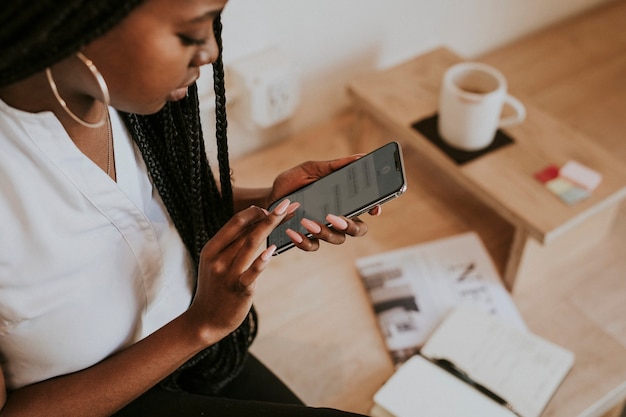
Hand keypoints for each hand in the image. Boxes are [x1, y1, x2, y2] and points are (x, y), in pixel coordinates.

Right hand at [185, 200, 296, 342]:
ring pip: (250, 244)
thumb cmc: (215, 289)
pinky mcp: (239, 289)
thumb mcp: (215, 264)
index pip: (235, 222)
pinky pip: (252, 272)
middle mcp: (218, 259)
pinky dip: (262, 259)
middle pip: (246, 230)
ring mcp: (228, 274)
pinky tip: (273, 249)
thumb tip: (254, 225)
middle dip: (269, 215)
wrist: (205, 320)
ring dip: (270, 226)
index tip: (272, 208)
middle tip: (288, 204)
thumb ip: (231, 246)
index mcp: (211, 249)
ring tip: (286, 215)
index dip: (255, 212)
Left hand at [267, 155, 381, 251]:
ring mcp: (324, 230)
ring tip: (307, 221)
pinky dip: (304, 241)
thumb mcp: (311, 169)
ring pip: (337, 239)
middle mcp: (338, 218)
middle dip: (351, 226)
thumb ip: (334, 166)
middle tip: (335, 217)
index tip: (373, 209)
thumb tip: (360, 157)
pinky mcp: (307, 239)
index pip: (366, 207)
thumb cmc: (293, 182)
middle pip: (357, 229)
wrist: (269, 197)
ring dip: (325, 231)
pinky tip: (293, 232)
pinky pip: (312, 246)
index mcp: (343, 200)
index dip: (374, 209)